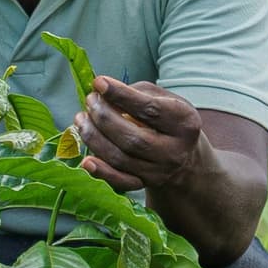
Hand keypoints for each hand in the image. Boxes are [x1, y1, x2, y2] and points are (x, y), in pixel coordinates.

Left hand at [73, 76, 210, 195]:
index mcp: (185, 123)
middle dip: (104, 117)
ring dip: (94, 138)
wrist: (185, 158)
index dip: (121, 95)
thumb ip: (137, 92)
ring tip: (81, 119)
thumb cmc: (169, 119)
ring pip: (121, 158)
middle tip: (90, 101)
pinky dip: (101, 173)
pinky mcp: (145, 184)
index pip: (150, 109)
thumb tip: (103, 94)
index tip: (98, 83)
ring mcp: (159, 172)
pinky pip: (120, 182)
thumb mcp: (165, 99)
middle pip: (132, 138)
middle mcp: (174, 151)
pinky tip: (86, 160)